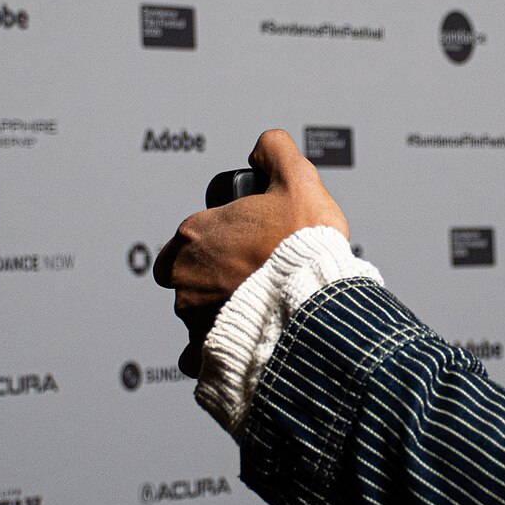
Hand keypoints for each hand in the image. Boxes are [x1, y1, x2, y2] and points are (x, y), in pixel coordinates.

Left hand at [154, 129, 349, 375]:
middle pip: (187, 274)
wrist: (319, 306)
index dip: (219, 237)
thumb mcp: (297, 178)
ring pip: (194, 312)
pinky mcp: (204, 354)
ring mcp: (193, 318)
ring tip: (256, 308)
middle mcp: (184, 277)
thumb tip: (262, 148)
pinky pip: (196, 356)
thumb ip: (275, 151)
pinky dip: (211, 352)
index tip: (244, 244)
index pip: (190, 235)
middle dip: (212, 275)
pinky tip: (236, 343)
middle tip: (248, 275)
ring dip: (216, 310)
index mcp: (195, 235)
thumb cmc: (305, 247)